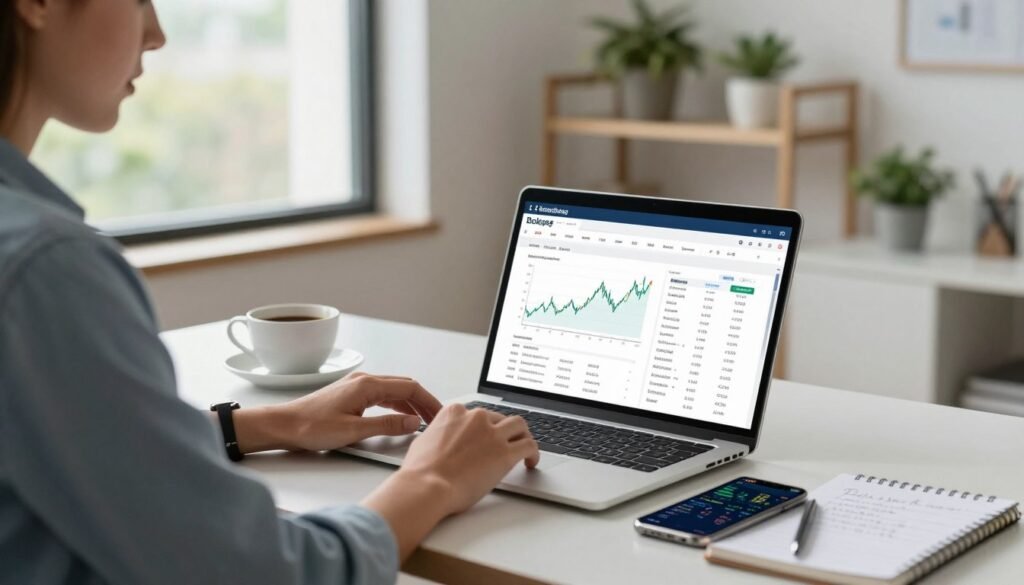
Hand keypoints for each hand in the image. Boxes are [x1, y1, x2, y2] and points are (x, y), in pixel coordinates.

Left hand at [232, 372, 442, 452]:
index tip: (440, 415)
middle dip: (424, 402)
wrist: (283, 425)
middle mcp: (364, 380)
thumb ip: (387, 426)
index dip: (429, 401)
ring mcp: (357, 386)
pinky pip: (382, 395)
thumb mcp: (354, 431)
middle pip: (404, 386)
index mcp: (367, 385)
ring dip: (411, 404)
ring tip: (423, 420)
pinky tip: (400, 418)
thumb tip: (414, 423)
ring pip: (394, 391)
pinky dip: (397, 405)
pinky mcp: (351, 394)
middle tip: (437, 419)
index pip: (410, 388)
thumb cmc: (311, 427)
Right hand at [361, 403, 539, 559]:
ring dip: (522, 436)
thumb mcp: (424, 441)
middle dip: (504, 431)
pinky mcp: (505, 453)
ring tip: (524, 449)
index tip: (486, 437)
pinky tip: (530, 462)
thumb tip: (440, 441)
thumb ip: (438, 435)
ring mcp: (492, 434)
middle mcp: (476, 418)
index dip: (485, 427)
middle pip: (499, 418)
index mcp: (455, 412)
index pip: (478, 414)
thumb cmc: (421, 471)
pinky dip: (533, 452)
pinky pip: (529, 445)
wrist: (426, 485)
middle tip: (506, 444)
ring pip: (519, 425)